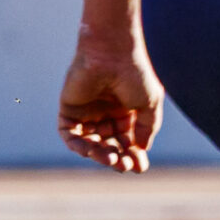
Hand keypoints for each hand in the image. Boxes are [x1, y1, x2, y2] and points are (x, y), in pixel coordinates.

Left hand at [58, 31, 163, 173]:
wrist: (111, 53)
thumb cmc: (135, 74)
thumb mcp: (149, 103)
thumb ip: (147, 128)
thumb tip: (141, 149)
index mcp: (127, 111)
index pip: (129, 140)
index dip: (134, 155)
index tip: (141, 167)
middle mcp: (106, 113)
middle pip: (110, 145)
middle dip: (118, 158)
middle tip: (125, 166)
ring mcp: (87, 113)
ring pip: (91, 143)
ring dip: (100, 154)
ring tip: (111, 159)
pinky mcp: (69, 110)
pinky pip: (70, 135)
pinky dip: (78, 145)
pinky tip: (91, 151)